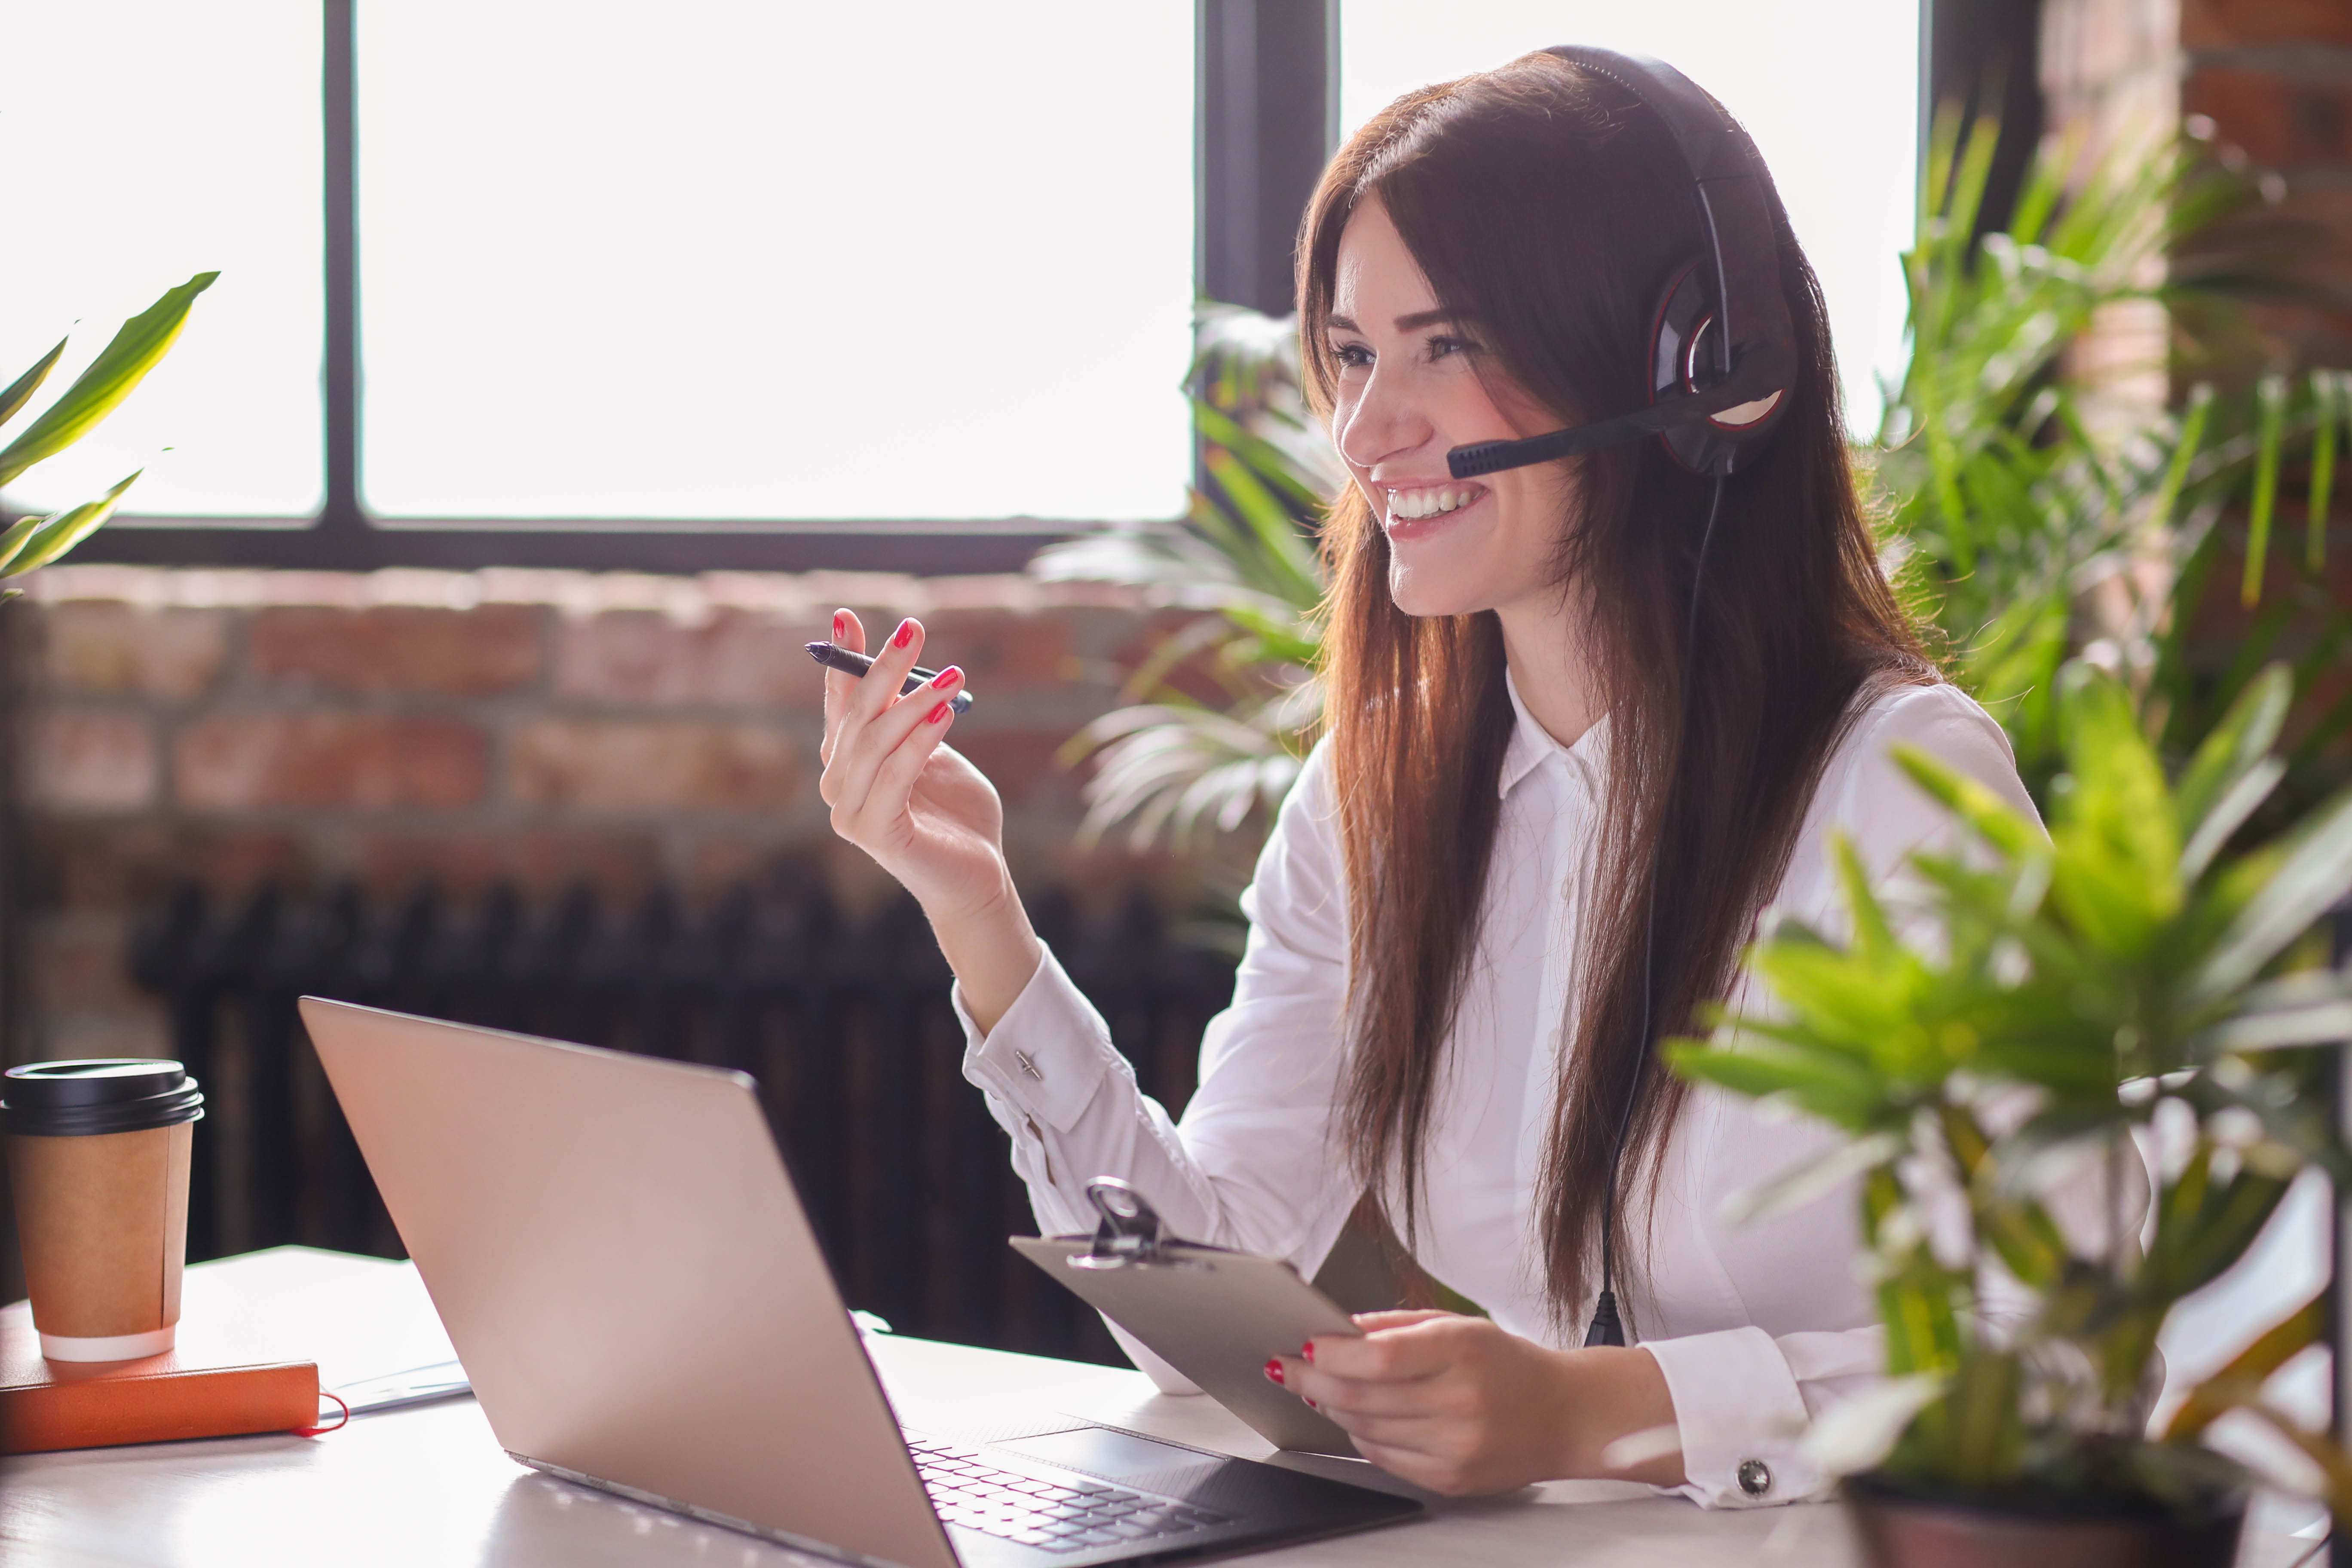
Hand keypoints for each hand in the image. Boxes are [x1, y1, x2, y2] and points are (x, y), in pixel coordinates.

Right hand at [817, 609, 1041, 1025]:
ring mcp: (850, 813)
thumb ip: (915, 721)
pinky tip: (945, 713)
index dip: (843, 659)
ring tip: (952, 676)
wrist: (978, 878)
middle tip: (913, 627)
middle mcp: (839, 785)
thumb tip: (908, 672)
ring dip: (913, 702)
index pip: (841, 702)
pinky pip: (894, 777)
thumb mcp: (936, 753)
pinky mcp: (875, 835)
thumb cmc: (959, 816)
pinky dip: (919, 742)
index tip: (846, 615)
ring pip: (875, 742)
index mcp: (850, 762)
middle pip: (857, 715)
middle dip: (883, 667)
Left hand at [1269, 1310, 1683, 1496]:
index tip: (1304, 1345)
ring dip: (1332, 1407)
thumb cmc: (1508, 1364)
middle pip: (1362, 1395)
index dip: (1331, 1353)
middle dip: (1313, 1380)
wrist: (1565, 1415)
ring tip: (1318, 1389)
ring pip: (1365, 1428)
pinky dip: (1360, 1435)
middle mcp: (1459, 1401)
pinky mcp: (1451, 1478)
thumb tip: (1338, 1330)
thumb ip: (1397, 1327)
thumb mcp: (1459, 1325)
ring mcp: (1455, 1445)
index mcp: (1462, 1351)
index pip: (1378, 1357)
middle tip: (1288, 1368)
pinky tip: (1355, 1418)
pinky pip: (1384, 1457)